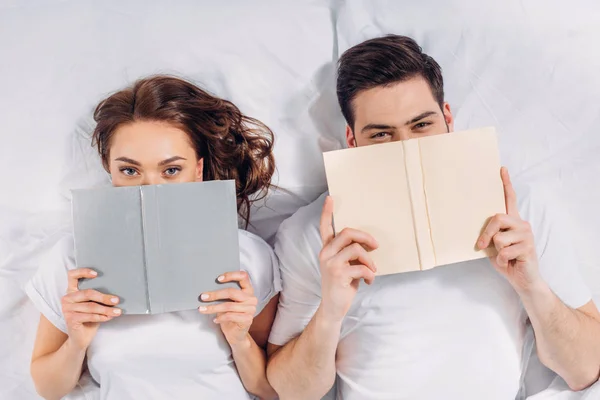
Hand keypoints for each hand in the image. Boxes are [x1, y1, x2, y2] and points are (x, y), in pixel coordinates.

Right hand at [61, 268, 120, 350]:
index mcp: (72, 290)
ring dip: (107, 309)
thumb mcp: (93, 304)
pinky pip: (90, 316)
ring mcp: (67, 309)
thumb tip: (116, 293)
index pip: (72, 275)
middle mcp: (67, 298)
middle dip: (104, 297)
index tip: (97, 274)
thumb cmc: (89, 318)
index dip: (83, 272)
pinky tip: (110, 317)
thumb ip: (97, 297)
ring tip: (118, 311)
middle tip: (117, 300)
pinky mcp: (70, 319)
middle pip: (88, 293)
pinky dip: (102, 317)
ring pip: (91, 306)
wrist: (81, 338)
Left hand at [199, 271, 257, 347]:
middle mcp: (251, 298)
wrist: (236, 334)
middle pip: (232, 292)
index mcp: (248, 290)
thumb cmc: (230, 316)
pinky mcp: (247, 319)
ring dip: (213, 307)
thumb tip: (207, 290)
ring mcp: (251, 309)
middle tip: (203, 296)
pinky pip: (230, 316)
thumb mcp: (227, 302)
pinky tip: (215, 319)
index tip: (218, 279)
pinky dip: (220, 317)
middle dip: (215, 294)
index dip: (231, 275)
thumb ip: (224, 295)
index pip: (243, 276)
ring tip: (203, 309)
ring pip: (229, 305)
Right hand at [318, 196, 377, 322]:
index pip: (325, 227)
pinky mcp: (338, 275)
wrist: (333, 308)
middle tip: (375, 246)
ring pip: (357, 249)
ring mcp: (330, 264)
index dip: (327, 212)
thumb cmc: (342, 284)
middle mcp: (325, 254)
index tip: (330, 198)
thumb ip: (351, 253)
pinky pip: (361, 267)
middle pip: (347, 233)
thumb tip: (368, 243)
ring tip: (371, 270)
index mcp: (327, 249)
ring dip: (369, 260)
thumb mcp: (345, 266)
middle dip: (365, 237)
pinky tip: (368, 281)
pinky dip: (369, 274)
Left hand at [477, 167, 541, 291]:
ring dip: (496, 250)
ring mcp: (527, 234)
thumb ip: (489, 234)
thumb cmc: (506, 260)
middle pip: (497, 218)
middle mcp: (521, 224)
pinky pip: (504, 251)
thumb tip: (477, 229)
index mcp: (513, 222)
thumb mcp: (492, 245)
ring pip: (499, 237)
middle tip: (482, 245)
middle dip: (486, 233)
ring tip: (505, 255)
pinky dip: (502, 260)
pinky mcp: (529, 247)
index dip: (505, 184)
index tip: (501, 169)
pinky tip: (510, 262)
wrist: (522, 279)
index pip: (510, 199)